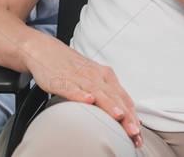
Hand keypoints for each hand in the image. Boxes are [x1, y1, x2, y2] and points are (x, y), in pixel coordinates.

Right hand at [23, 34, 142, 146]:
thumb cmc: (71, 67)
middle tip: (134, 132)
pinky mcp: (61, 80)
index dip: (132, 116)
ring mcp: (79, 77)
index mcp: (105, 76)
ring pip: (97, 92)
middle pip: (114, 97)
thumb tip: (122, 116)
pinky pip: (72, 88)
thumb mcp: (93, 78)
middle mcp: (95, 76)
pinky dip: (81, 94)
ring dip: (109, 105)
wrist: (45, 50)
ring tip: (119, 116)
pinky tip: (88, 100)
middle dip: (126, 116)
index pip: (123, 98)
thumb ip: (107, 94)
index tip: (138, 134)